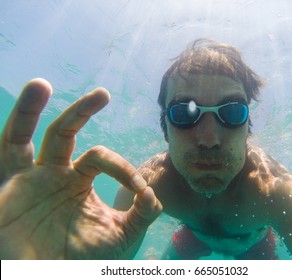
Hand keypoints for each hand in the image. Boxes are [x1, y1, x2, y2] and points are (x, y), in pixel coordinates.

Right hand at [0, 79, 161, 258]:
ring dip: (30, 109)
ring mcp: (27, 179)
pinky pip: (5, 155)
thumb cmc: (84, 261)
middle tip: (104, 93)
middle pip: (64, 132)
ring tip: (41, 84)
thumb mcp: (120, 236)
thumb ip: (140, 215)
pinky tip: (23, 113)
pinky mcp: (8, 188)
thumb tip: (154, 193)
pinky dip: (13, 130)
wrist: (52, 277)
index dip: (123, 168)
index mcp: (78, 181)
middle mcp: (53, 174)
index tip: (140, 190)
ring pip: (23, 136)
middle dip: (82, 110)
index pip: (101, 157)